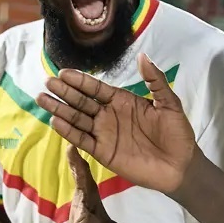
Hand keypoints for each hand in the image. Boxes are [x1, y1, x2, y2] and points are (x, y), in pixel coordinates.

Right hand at [34, 53, 196, 193]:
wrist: (181, 166)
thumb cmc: (177, 133)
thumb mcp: (169, 103)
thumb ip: (155, 81)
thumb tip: (142, 57)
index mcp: (121, 101)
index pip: (95, 88)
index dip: (79, 81)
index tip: (63, 73)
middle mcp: (108, 115)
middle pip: (81, 101)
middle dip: (64, 92)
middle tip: (47, 83)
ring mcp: (104, 134)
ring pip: (77, 119)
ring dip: (60, 109)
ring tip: (42, 99)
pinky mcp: (103, 152)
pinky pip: (83, 140)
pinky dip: (69, 132)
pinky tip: (56, 121)